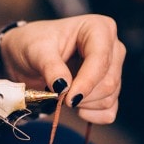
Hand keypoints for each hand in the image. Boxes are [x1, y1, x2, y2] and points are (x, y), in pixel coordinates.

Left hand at [0, 14, 125, 123]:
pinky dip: (91, 115)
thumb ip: (50, 66)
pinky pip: (109, 111)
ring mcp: (114, 70)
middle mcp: (113, 48)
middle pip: (108, 82)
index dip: (86, 81)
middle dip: (82, 95)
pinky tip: (75, 108)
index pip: (101, 59)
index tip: (67, 98)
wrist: (28, 56)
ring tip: (61, 95)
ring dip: (83, 104)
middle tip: (56, 95)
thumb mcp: (36, 50)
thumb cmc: (34, 45)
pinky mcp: (110, 90)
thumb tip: (63, 87)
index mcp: (99, 28)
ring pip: (109, 98)